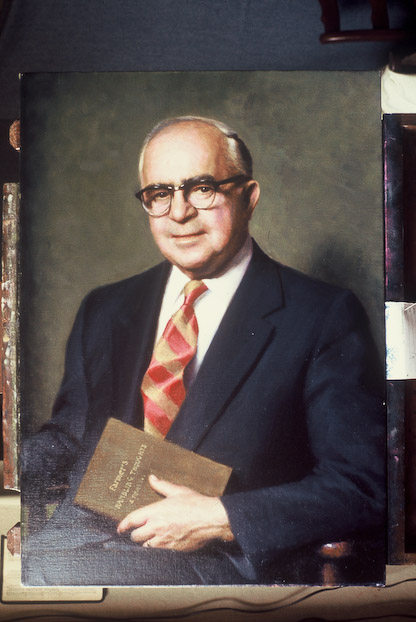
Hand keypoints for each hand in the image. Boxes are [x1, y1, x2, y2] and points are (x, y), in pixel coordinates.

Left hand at [117, 474, 233, 550]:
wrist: (211, 519)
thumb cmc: (196, 503)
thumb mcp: (177, 491)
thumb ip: (162, 486)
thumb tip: (152, 478)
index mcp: (156, 512)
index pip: (132, 520)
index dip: (123, 524)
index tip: (120, 528)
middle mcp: (157, 527)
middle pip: (136, 536)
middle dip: (136, 533)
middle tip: (139, 531)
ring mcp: (164, 541)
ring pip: (146, 546)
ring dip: (146, 542)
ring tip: (151, 537)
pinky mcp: (173, 550)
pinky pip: (159, 553)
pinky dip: (158, 549)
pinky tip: (163, 543)